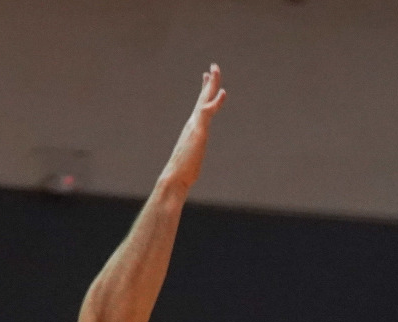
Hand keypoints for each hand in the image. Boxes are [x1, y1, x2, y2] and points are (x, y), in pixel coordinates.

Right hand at [157, 65, 226, 193]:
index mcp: (193, 128)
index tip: (207, 77)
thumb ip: (194, 157)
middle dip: (209, 81)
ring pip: (204, 99)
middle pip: (203, 98)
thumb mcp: (192, 161)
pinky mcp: (198, 131)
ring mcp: (195, 125)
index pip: (200, 105)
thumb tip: (192, 165)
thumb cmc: (182, 174)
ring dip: (212, 84)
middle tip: (214, 66)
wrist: (174, 178)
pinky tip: (223, 92)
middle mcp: (192, 123)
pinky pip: (208, 112)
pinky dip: (216, 101)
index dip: (205, 91)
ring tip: (215, 69)